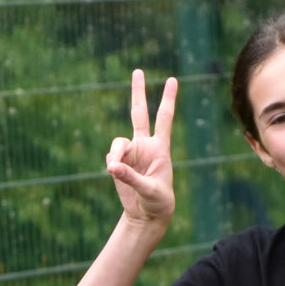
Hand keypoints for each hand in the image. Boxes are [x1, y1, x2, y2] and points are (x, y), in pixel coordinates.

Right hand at [104, 70, 176, 228]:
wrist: (147, 214)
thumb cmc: (157, 202)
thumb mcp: (149, 190)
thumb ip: (130, 177)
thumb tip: (112, 166)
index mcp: (160, 148)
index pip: (164, 118)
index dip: (168, 99)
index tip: (173, 79)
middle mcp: (145, 145)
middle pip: (139, 113)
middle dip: (138, 92)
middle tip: (138, 70)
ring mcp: (131, 153)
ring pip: (118, 142)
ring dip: (115, 154)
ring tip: (114, 169)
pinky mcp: (120, 162)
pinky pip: (112, 157)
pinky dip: (112, 163)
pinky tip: (114, 173)